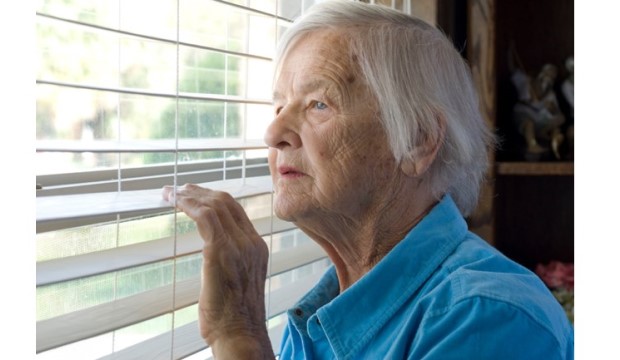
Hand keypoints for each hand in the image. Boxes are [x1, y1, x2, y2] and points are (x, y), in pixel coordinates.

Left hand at [162, 184, 273, 358]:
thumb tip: (212, 252)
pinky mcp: (220, 251)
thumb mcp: (238, 281)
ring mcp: (238, 245)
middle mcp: (251, 242)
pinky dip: (187, 205)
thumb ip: (231, 261)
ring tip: (170, 193)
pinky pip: (204, 216)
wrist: (241, 334)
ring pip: (214, 205)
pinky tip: (174, 202)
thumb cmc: (234, 317)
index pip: (236, 211)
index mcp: (257, 247)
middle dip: (199, 191)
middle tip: (178, 189)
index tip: (194, 194)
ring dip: (189, 195)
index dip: (213, 197)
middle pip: (226, 202)